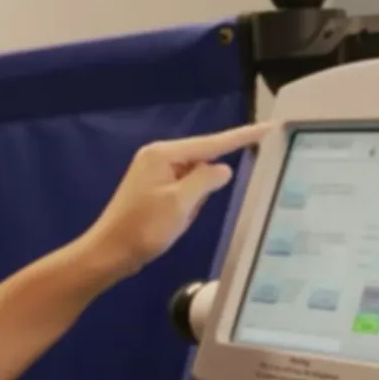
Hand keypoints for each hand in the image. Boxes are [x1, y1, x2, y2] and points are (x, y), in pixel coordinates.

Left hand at [77, 122, 272, 282]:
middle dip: (206, 185)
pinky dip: (187, 204)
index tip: (269, 127)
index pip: (212, 142)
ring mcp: (155, 172)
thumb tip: (224, 169)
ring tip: (174, 221)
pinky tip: (173, 222)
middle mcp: (159, 156)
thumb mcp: (181, 204)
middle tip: (187, 211)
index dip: (242, 136)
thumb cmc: (143, 228)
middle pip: (202, 159)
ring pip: (194, 177)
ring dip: (196, 199)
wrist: (109, 252)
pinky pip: (184, 189)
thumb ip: (206, 181)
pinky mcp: (154, 188)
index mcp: (164, 154)